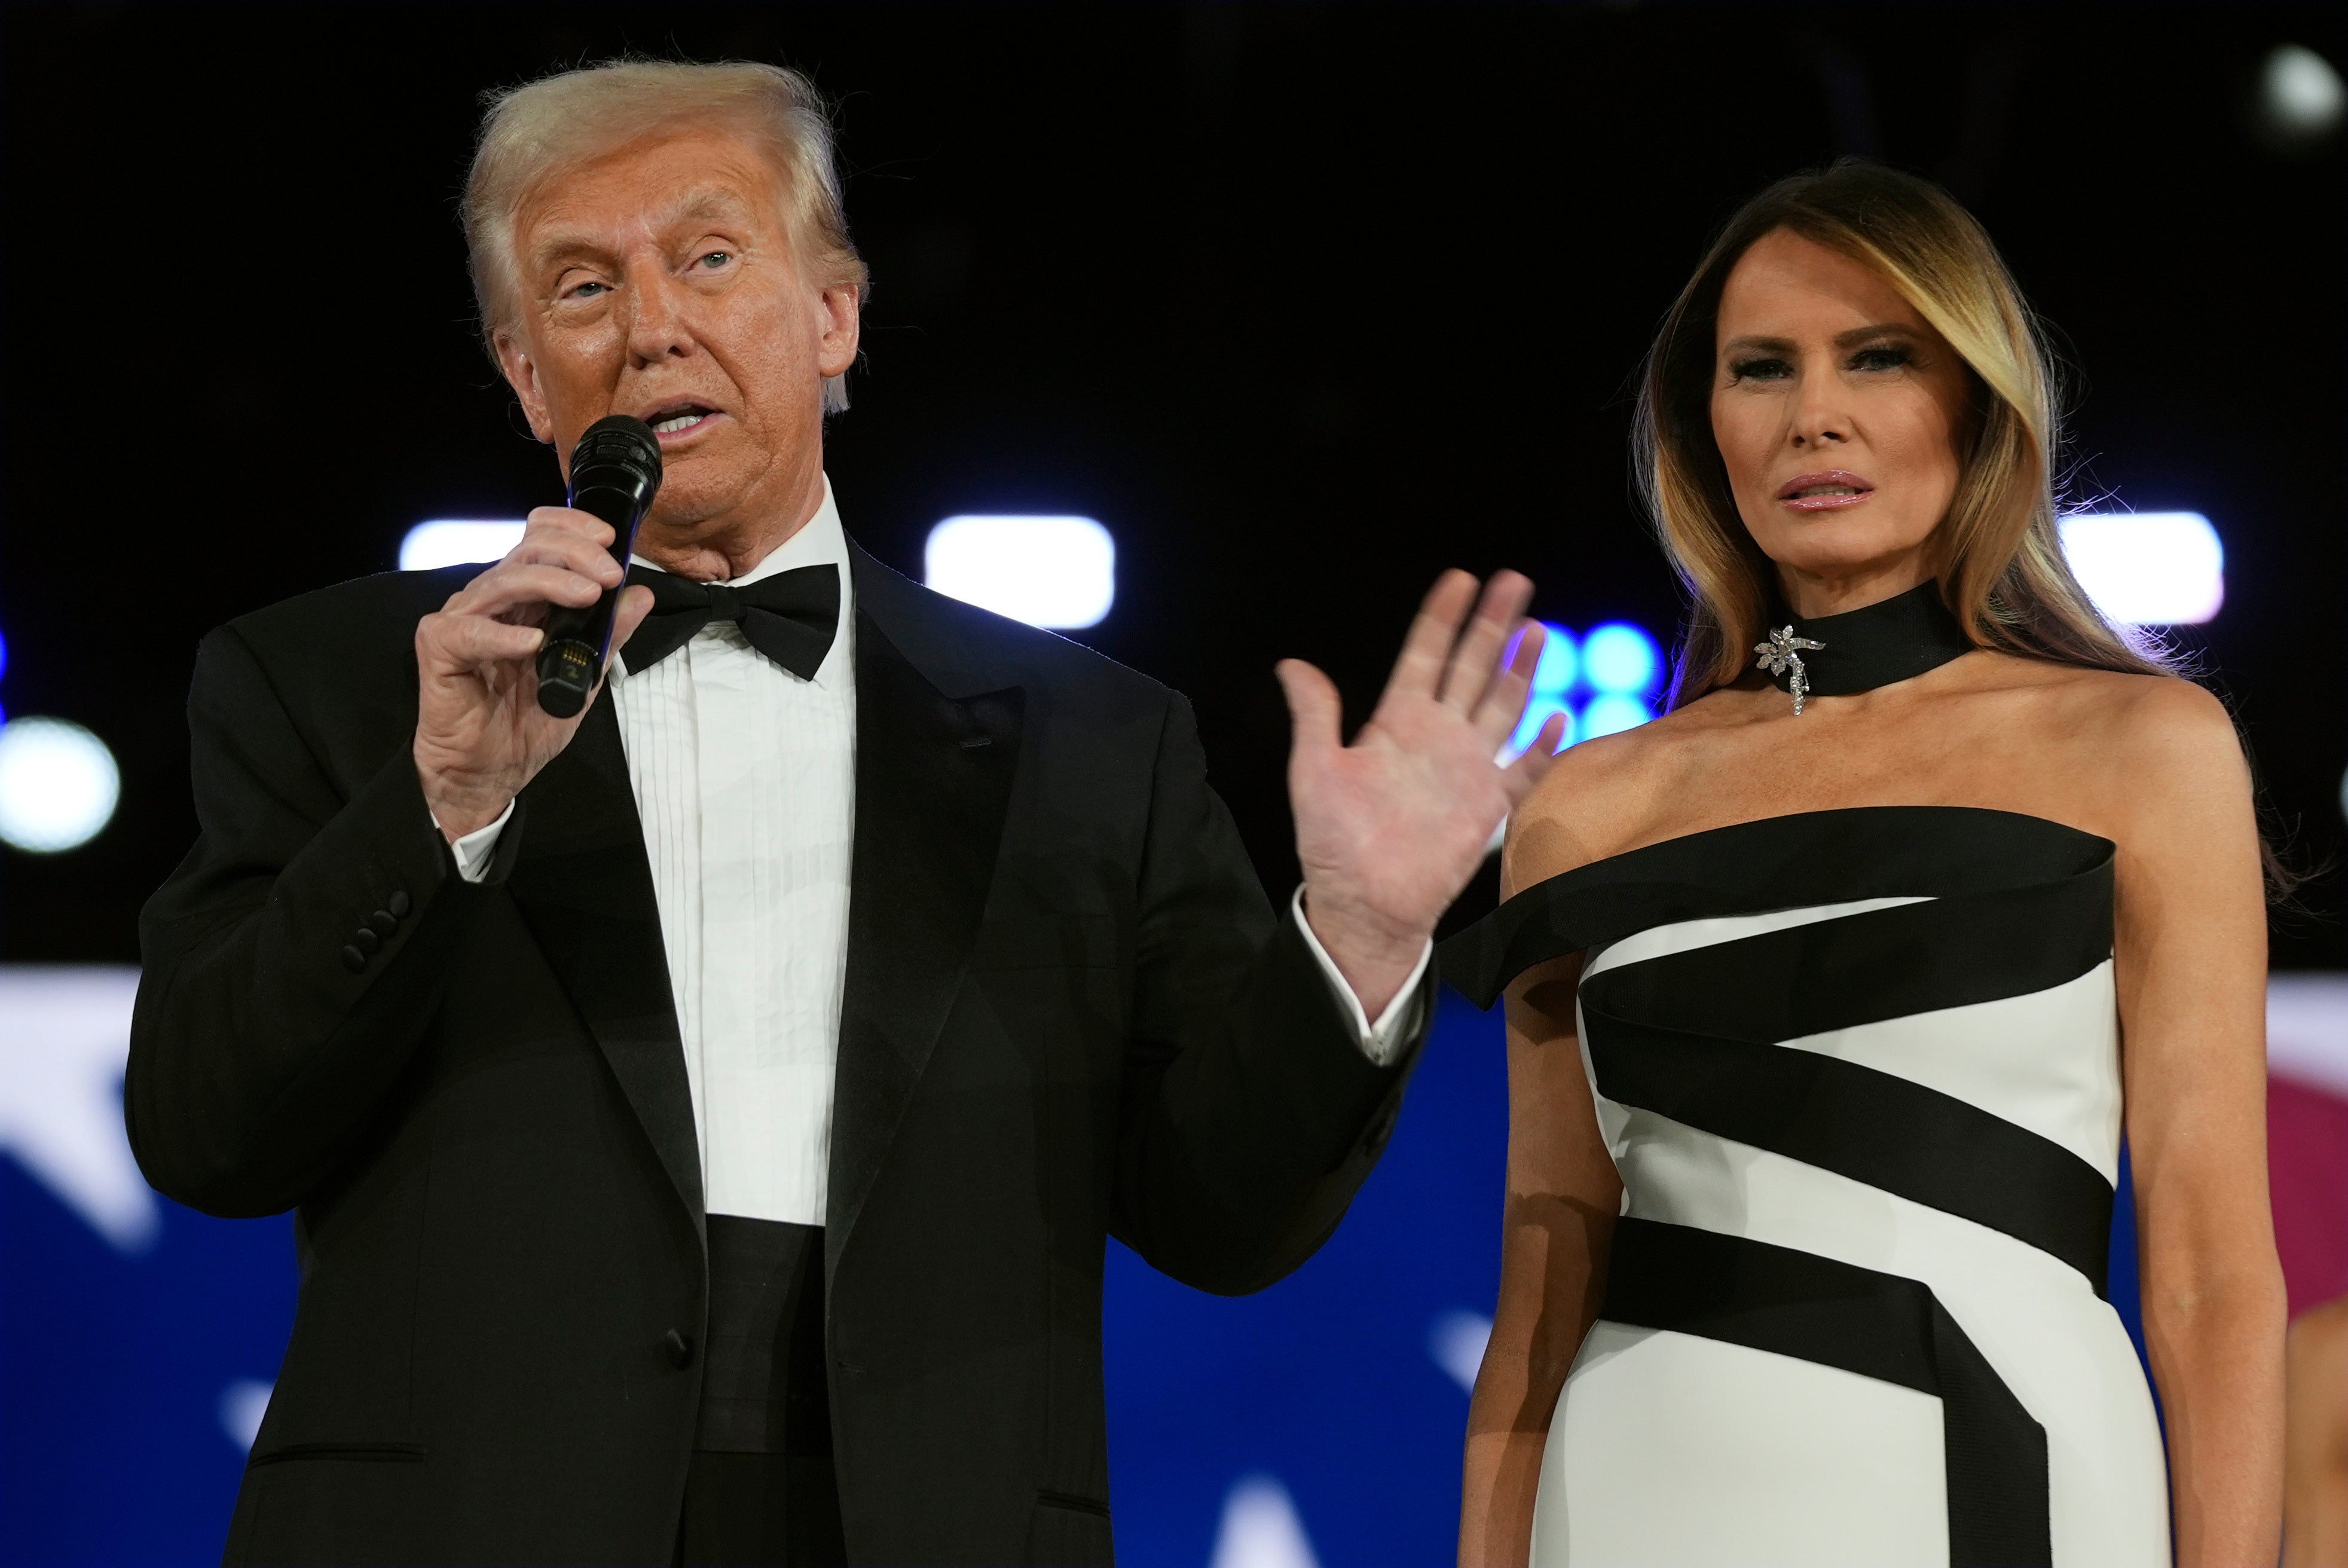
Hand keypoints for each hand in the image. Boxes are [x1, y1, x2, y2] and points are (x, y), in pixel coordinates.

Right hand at [412, 506, 653, 841]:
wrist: (489, 772)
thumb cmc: (526, 723)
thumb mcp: (584, 676)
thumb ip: (608, 634)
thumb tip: (640, 595)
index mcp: (523, 598)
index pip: (538, 538)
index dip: (571, 528)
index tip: (610, 538)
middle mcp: (491, 600)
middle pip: (527, 550)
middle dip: (574, 553)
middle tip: (609, 574)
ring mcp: (462, 620)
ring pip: (503, 581)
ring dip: (550, 583)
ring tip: (588, 596)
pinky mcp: (438, 647)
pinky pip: (469, 631)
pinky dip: (503, 634)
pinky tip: (532, 642)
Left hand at [1277, 570, 1562, 1018]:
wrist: (1365, 906)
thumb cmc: (1334, 844)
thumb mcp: (1313, 771)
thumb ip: (1314, 716)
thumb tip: (1291, 665)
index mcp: (1396, 723)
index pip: (1424, 656)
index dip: (1442, 618)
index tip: (1459, 579)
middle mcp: (1437, 737)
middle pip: (1472, 668)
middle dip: (1493, 624)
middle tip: (1513, 581)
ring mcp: (1467, 769)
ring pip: (1503, 705)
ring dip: (1521, 669)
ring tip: (1536, 628)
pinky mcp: (1489, 806)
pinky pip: (1525, 770)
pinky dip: (1542, 745)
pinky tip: (1556, 717)